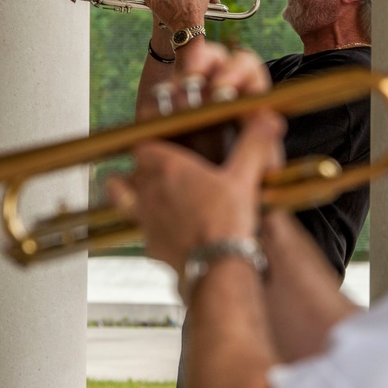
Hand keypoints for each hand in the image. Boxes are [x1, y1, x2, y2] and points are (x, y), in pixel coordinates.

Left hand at [108, 44, 283, 272]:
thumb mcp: (246, 177)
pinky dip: (146, 226)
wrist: (216, 268)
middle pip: (132, 169)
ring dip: (125, 190)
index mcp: (170, 168)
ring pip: (120, 196)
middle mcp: (151, 191)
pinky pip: (139, 229)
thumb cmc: (226, 222)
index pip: (145, 146)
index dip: (153, 143)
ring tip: (133, 189)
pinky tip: (162, 229)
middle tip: (159, 165)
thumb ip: (254, 144)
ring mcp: (146, 219)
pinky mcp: (150, 244)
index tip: (164, 143)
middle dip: (143, 165)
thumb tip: (267, 120)